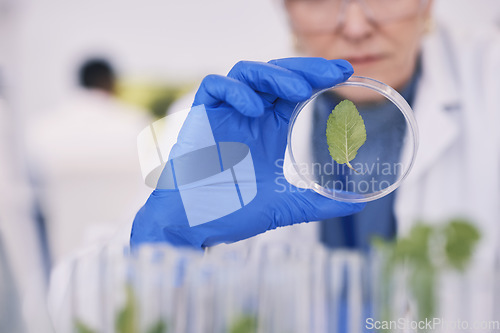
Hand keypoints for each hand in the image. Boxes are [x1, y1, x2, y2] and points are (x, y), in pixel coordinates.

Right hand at [131, 57, 364, 248]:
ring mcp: (224, 113)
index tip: (347, 72)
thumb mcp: (284, 206)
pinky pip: (214, 85)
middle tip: (334, 72)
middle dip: (306, 68)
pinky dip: (236, 91)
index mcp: (270, 129)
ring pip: (248, 72)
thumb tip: (357, 207)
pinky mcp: (200, 115)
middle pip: (277, 74)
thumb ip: (319, 205)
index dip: (319, 76)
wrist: (192, 223)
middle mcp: (249, 115)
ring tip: (300, 91)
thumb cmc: (231, 211)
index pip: (296, 91)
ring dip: (275, 76)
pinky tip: (256, 108)